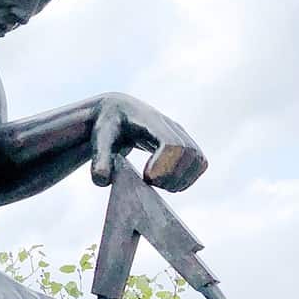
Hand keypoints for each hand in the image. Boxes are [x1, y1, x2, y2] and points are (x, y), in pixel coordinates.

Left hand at [91, 93, 206, 191]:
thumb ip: (100, 159)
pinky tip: (168, 183)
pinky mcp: (186, 143)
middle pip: (188, 153)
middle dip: (173, 176)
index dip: (165, 165)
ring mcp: (181, 134)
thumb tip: (102, 180)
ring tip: (159, 185)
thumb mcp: (98, 141)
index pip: (171, 143)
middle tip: (151, 184)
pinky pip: (199, 163)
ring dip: (183, 179)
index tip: (147, 178)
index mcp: (149, 121)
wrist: (118, 114)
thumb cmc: (107, 127)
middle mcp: (170, 125)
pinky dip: (188, 178)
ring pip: (198, 159)